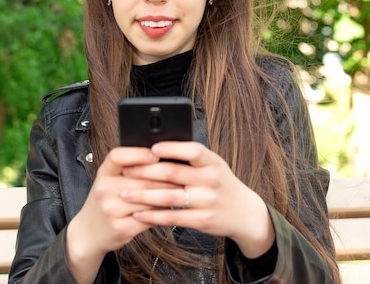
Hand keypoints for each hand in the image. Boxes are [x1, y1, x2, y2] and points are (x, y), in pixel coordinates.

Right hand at [66, 146, 173, 282]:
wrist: (88, 231)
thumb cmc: (106, 201)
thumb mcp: (109, 180)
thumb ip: (129, 169)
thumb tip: (163, 157)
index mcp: (103, 173)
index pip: (117, 156)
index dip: (138, 153)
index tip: (156, 153)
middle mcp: (104, 190)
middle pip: (141, 179)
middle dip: (166, 178)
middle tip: (184, 175)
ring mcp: (111, 210)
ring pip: (149, 199)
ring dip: (168, 196)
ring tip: (181, 191)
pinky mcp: (121, 228)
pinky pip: (150, 217)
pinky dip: (162, 213)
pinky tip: (169, 209)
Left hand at [120, 141, 274, 258]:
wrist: (244, 213)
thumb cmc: (221, 184)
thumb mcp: (214, 165)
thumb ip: (191, 158)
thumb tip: (156, 149)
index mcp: (213, 161)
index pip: (192, 150)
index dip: (171, 148)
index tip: (150, 148)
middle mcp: (211, 180)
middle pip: (173, 173)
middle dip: (145, 171)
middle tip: (126, 170)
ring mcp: (207, 201)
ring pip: (169, 197)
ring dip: (143, 196)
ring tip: (125, 193)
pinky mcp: (202, 220)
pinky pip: (173, 217)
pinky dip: (153, 216)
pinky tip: (139, 214)